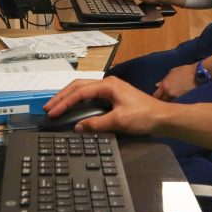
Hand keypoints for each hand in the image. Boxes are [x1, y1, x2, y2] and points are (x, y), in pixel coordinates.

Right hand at [42, 76, 163, 135]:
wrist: (163, 118)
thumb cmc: (144, 116)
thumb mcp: (119, 121)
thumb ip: (96, 123)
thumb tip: (77, 127)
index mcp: (108, 85)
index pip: (79, 92)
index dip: (64, 102)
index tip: (52, 112)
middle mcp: (108, 84)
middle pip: (78, 87)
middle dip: (62, 97)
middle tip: (48, 108)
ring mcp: (111, 90)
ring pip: (84, 90)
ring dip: (69, 98)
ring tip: (56, 108)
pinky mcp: (113, 98)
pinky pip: (91, 97)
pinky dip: (79, 102)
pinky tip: (73, 110)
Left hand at [153, 63, 197, 100]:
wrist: (196, 74)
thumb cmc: (184, 71)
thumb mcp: (172, 73)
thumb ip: (163, 80)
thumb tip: (157, 85)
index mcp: (164, 85)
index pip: (156, 95)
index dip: (156, 97)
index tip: (157, 96)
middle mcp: (169, 93)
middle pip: (162, 101)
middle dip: (162, 100)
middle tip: (162, 100)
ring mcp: (176, 97)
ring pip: (169, 103)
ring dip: (168, 102)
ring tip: (169, 100)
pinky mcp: (183, 99)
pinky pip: (176, 102)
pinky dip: (175, 102)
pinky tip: (176, 100)